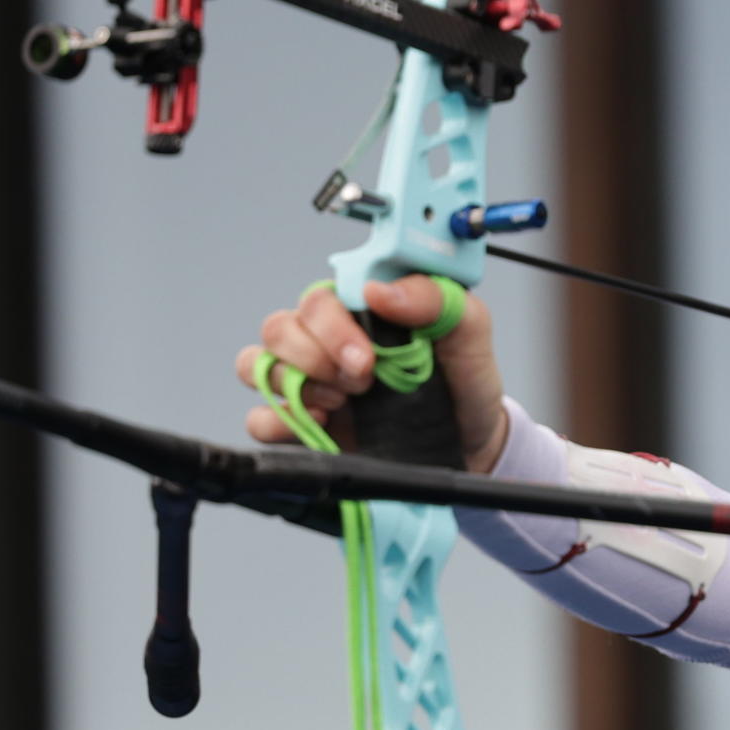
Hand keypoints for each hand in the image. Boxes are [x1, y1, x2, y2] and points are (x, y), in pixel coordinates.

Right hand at [234, 275, 510, 474]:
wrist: (473, 438)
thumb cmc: (464, 377)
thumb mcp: (468, 328)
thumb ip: (433, 298)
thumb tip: (379, 291)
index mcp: (359, 309)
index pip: (316, 300)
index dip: (333, 328)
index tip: (368, 358)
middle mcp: (326, 341)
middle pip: (278, 329)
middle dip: (316, 357)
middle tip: (362, 382)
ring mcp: (311, 382)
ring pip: (257, 365)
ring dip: (297, 386)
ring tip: (344, 403)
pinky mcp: (303, 425)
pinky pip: (259, 418)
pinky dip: (279, 422)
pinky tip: (321, 425)